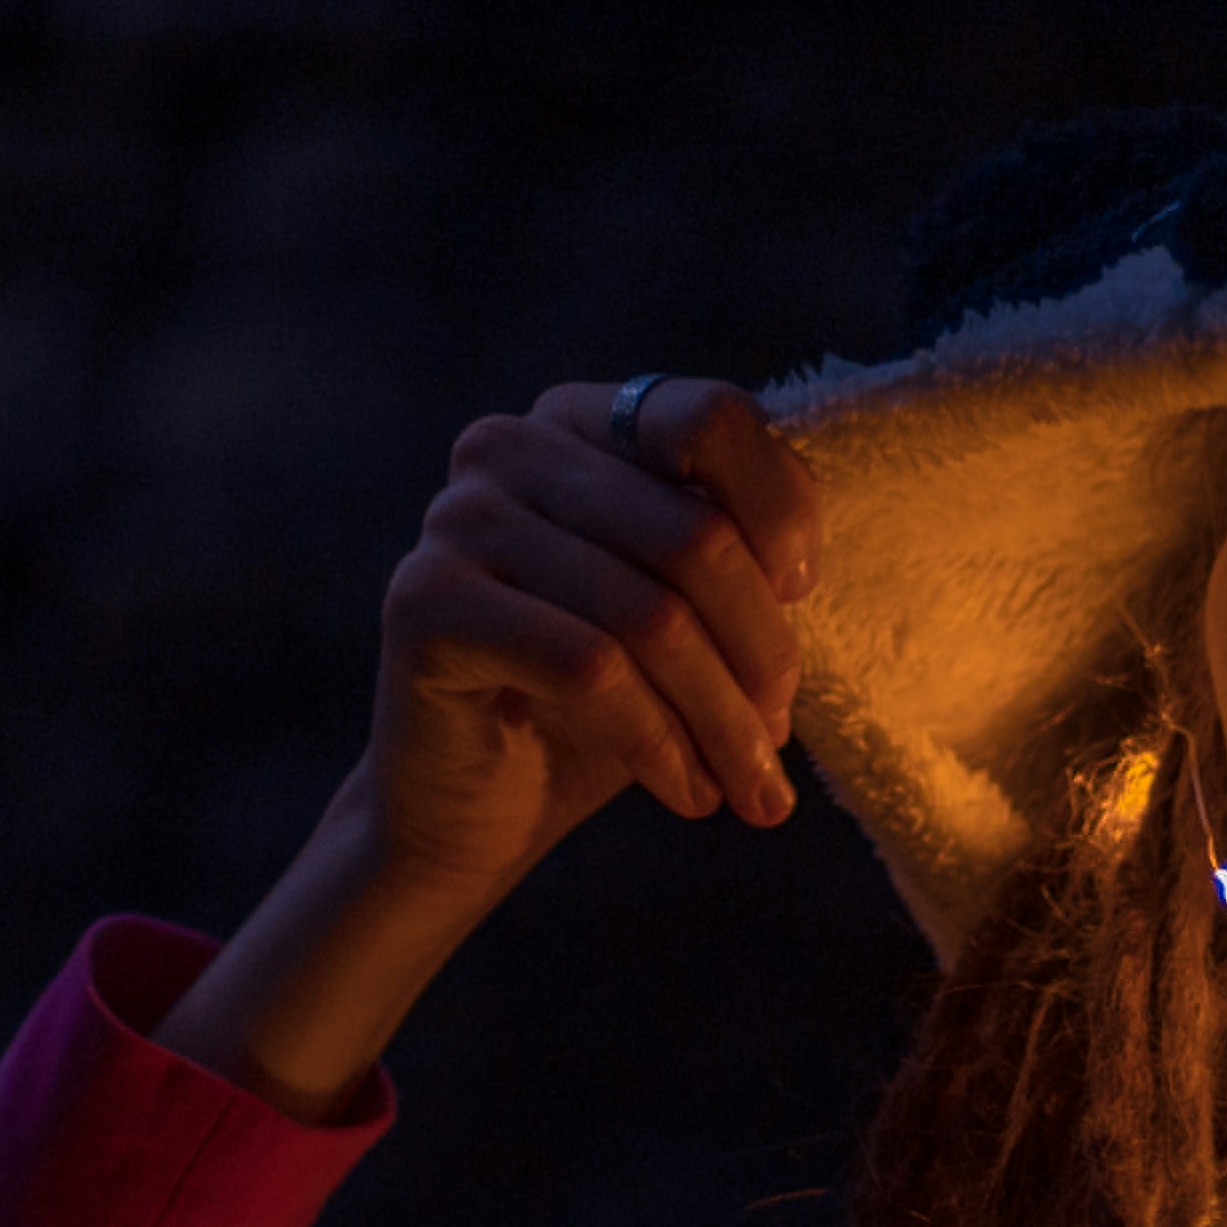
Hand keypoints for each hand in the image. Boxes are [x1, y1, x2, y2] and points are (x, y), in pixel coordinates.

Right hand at [355, 377, 822, 902]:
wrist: (470, 806)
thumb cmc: (592, 705)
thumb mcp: (683, 613)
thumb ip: (733, 553)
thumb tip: (796, 571)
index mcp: (577, 422)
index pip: (710, 420)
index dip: (780, 512)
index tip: (799, 597)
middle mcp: (508, 448)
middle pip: (693, 533)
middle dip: (761, 652)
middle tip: (778, 737)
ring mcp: (458, 518)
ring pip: (649, 615)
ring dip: (720, 719)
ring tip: (751, 787)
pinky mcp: (427, 602)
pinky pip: (589, 668)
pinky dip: (659, 743)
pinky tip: (685, 790)